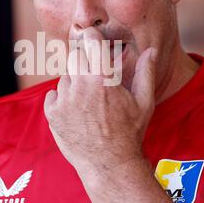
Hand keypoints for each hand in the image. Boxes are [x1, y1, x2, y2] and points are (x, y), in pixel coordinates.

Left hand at [44, 27, 156, 178]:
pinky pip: (53, 95)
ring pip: (65, 77)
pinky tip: (76, 112)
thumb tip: (151, 51)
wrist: (108, 164)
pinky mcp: (52, 114)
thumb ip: (145, 73)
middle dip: (85, 62)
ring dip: (74, 83)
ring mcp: (63, 99)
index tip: (93, 39)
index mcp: (102, 78)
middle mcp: (80, 85)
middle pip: (75, 56)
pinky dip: (61, 100)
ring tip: (88, 102)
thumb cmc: (129, 133)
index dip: (92, 37)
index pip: (90, 40)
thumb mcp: (143, 103)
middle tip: (96, 79)